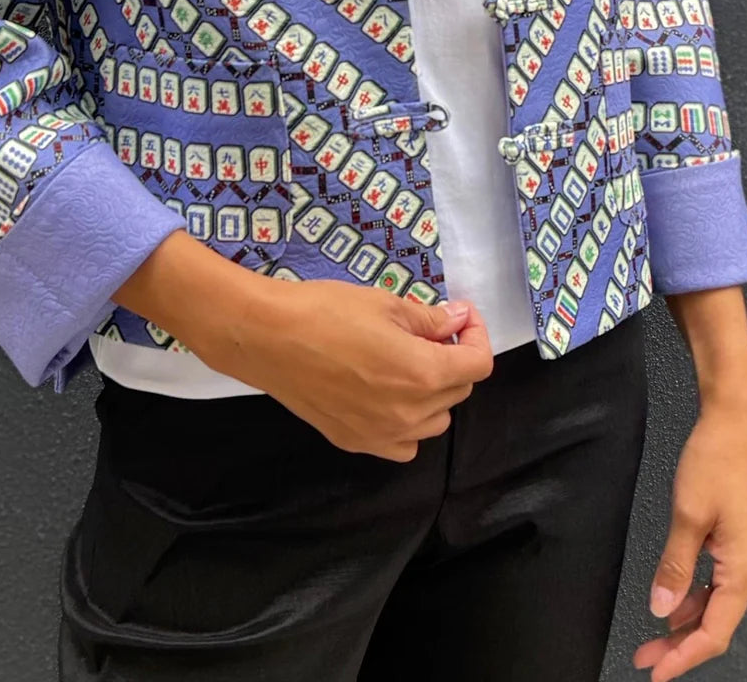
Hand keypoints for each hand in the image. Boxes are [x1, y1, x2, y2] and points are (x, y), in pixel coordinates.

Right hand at [225, 280, 493, 460]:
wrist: (267, 338)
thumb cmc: (326, 312)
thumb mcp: (385, 304)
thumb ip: (429, 320)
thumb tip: (458, 321)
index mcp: (423, 374)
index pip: (478, 364)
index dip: (476, 335)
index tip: (459, 317)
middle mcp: (410, 414)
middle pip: (459, 391)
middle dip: (453, 359)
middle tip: (426, 332)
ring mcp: (382, 435)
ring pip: (434, 421)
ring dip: (434, 392)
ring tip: (405, 363)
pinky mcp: (355, 443)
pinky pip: (403, 443)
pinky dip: (407, 422)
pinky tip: (387, 396)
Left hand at [633, 393, 746, 678]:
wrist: (734, 423)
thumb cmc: (716, 460)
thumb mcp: (687, 516)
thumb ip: (674, 566)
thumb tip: (661, 608)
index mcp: (745, 570)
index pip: (714, 632)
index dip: (684, 657)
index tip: (656, 671)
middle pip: (715, 624)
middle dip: (680, 645)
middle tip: (646, 657)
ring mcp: (746, 556)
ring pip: (715, 605)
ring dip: (685, 622)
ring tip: (653, 636)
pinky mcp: (737, 543)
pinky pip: (716, 583)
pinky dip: (694, 596)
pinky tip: (672, 601)